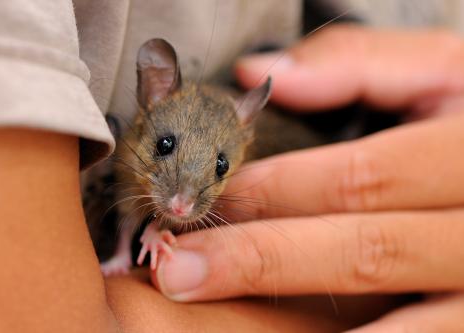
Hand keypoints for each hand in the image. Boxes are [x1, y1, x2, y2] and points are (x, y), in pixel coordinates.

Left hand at [151, 25, 463, 331]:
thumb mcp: (450, 71)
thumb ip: (362, 64)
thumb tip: (266, 74)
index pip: (359, 177)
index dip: (275, 191)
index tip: (209, 201)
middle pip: (363, 250)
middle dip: (261, 262)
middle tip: (177, 271)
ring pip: (396, 324)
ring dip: (300, 326)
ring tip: (217, 314)